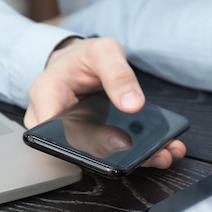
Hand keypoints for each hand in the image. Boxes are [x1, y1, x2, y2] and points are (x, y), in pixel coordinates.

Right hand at [25, 37, 185, 168]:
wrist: (79, 63)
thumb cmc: (84, 58)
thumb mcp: (103, 52)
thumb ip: (117, 73)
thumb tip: (133, 104)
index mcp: (47, 96)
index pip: (56, 129)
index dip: (88, 141)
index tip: (122, 142)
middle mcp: (54, 123)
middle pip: (82, 149)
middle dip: (121, 155)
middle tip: (153, 153)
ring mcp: (72, 137)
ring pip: (100, 157)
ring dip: (136, 159)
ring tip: (164, 155)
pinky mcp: (91, 144)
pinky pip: (112, 154)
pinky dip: (139, 154)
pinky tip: (162, 151)